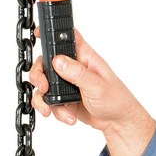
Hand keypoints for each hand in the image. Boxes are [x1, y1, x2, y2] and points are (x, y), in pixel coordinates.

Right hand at [30, 29, 155, 155]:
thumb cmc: (116, 99)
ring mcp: (66, 83)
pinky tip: (68, 116)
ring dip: (44, 99)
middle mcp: (73, 67)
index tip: (38, 34)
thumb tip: (58, 61)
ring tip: (51, 109)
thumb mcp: (98, 85)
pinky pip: (49, 102)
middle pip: (45, 63)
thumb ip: (77, 73)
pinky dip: (54, 111)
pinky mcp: (64, 98)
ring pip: (43, 84)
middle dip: (39, 76)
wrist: (117, 123)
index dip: (51, 32)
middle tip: (44, 87)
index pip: (66, 37)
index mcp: (84, 56)